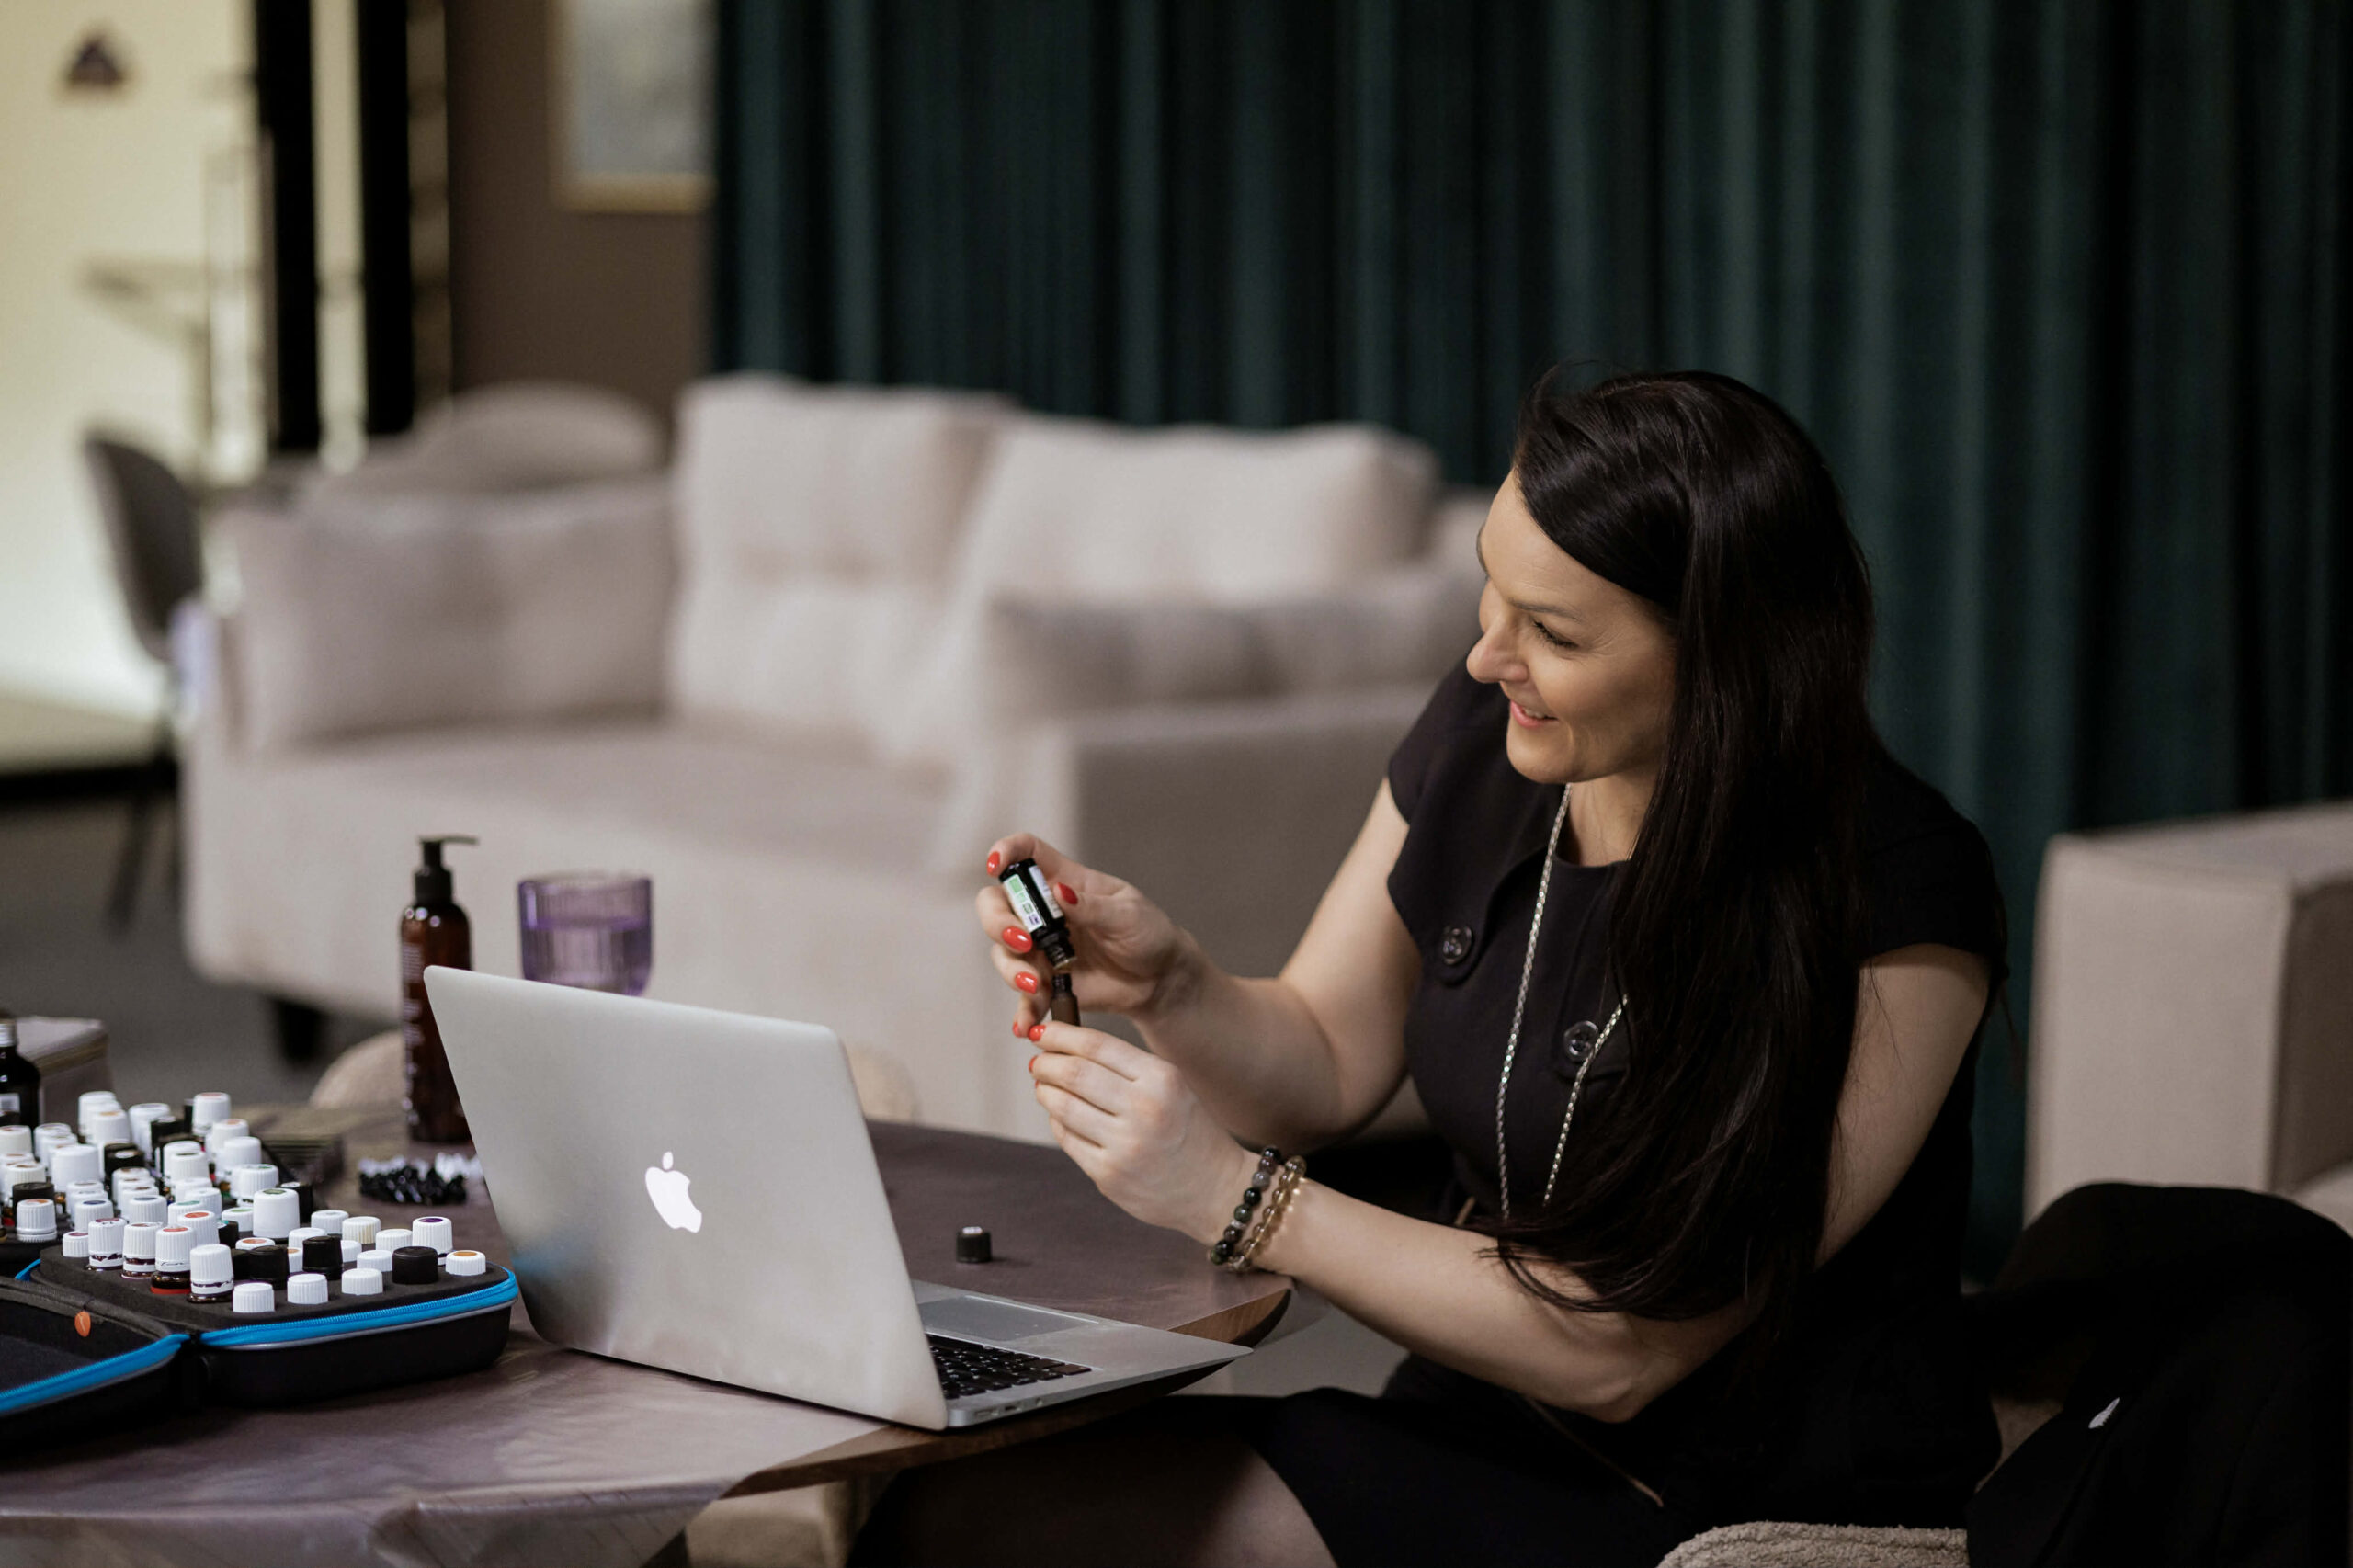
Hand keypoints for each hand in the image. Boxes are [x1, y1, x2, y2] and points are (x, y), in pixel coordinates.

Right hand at [977, 834, 1195, 1034]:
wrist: (1160, 980)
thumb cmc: (1148, 934)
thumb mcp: (1128, 915)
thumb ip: (1092, 907)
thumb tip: (1060, 893)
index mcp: (1064, 881)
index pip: (1026, 853)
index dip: (1005, 852)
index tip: (994, 866)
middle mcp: (1044, 913)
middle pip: (996, 905)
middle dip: (998, 923)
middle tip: (1023, 943)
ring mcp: (1041, 948)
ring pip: (1002, 952)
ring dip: (1010, 968)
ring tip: (1036, 986)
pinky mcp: (1046, 982)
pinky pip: (1023, 996)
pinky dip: (1023, 1010)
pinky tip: (1027, 1024)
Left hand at [1024, 1021, 1257, 1243]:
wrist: (1214, 1189)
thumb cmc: (1187, 1130)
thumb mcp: (1170, 1086)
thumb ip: (1124, 1067)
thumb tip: (1063, 1047)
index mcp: (1162, 1078)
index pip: (1096, 1045)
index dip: (1060, 1035)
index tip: (1041, 1032)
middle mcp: (1144, 1109)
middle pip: (1074, 1073)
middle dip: (1046, 1064)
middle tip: (1037, 1062)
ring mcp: (1125, 1145)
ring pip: (1063, 1106)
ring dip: (1045, 1092)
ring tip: (1044, 1087)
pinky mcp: (1108, 1174)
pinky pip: (1067, 1138)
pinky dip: (1057, 1122)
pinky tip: (1060, 1115)